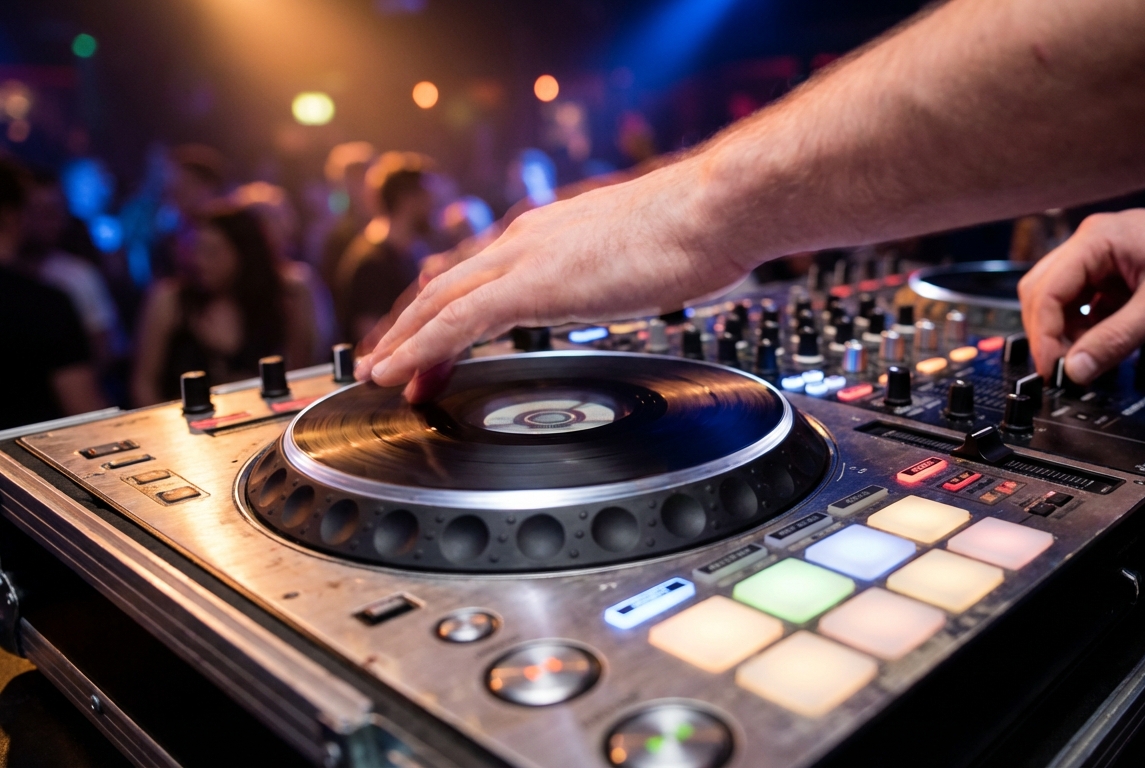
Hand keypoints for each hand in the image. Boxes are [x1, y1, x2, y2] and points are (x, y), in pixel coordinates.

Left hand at [357, 159, 755, 400]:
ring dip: (403, 341)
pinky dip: (419, 348)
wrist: (713, 209)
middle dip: (411, 330)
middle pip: (446, 287)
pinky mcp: (531, 284)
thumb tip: (619, 286)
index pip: (481, 276)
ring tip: (378, 376)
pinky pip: (457, 321)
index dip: (447, 313)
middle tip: (389, 368)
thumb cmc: (696, 230)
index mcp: (550, 233)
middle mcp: (526, 239)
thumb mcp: (640, 253)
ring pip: (438, 302)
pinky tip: (397, 373)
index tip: (434, 347)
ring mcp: (525, 258)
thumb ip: (613, 269)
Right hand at [1018, 200, 1144, 382]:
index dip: (1044, 336)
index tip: (1054, 370)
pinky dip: (1090, 326)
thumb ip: (1115, 340)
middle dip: (1048, 334)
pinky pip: (1088, 301)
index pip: (1046, 291)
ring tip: (1089, 360)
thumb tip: (1076, 370)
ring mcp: (1106, 256)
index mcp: (1096, 240)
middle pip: (1043, 292)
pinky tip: (1105, 345)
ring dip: (1069, 331)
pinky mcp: (1120, 271)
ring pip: (1063, 299)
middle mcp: (1094, 243)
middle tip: (1063, 370)